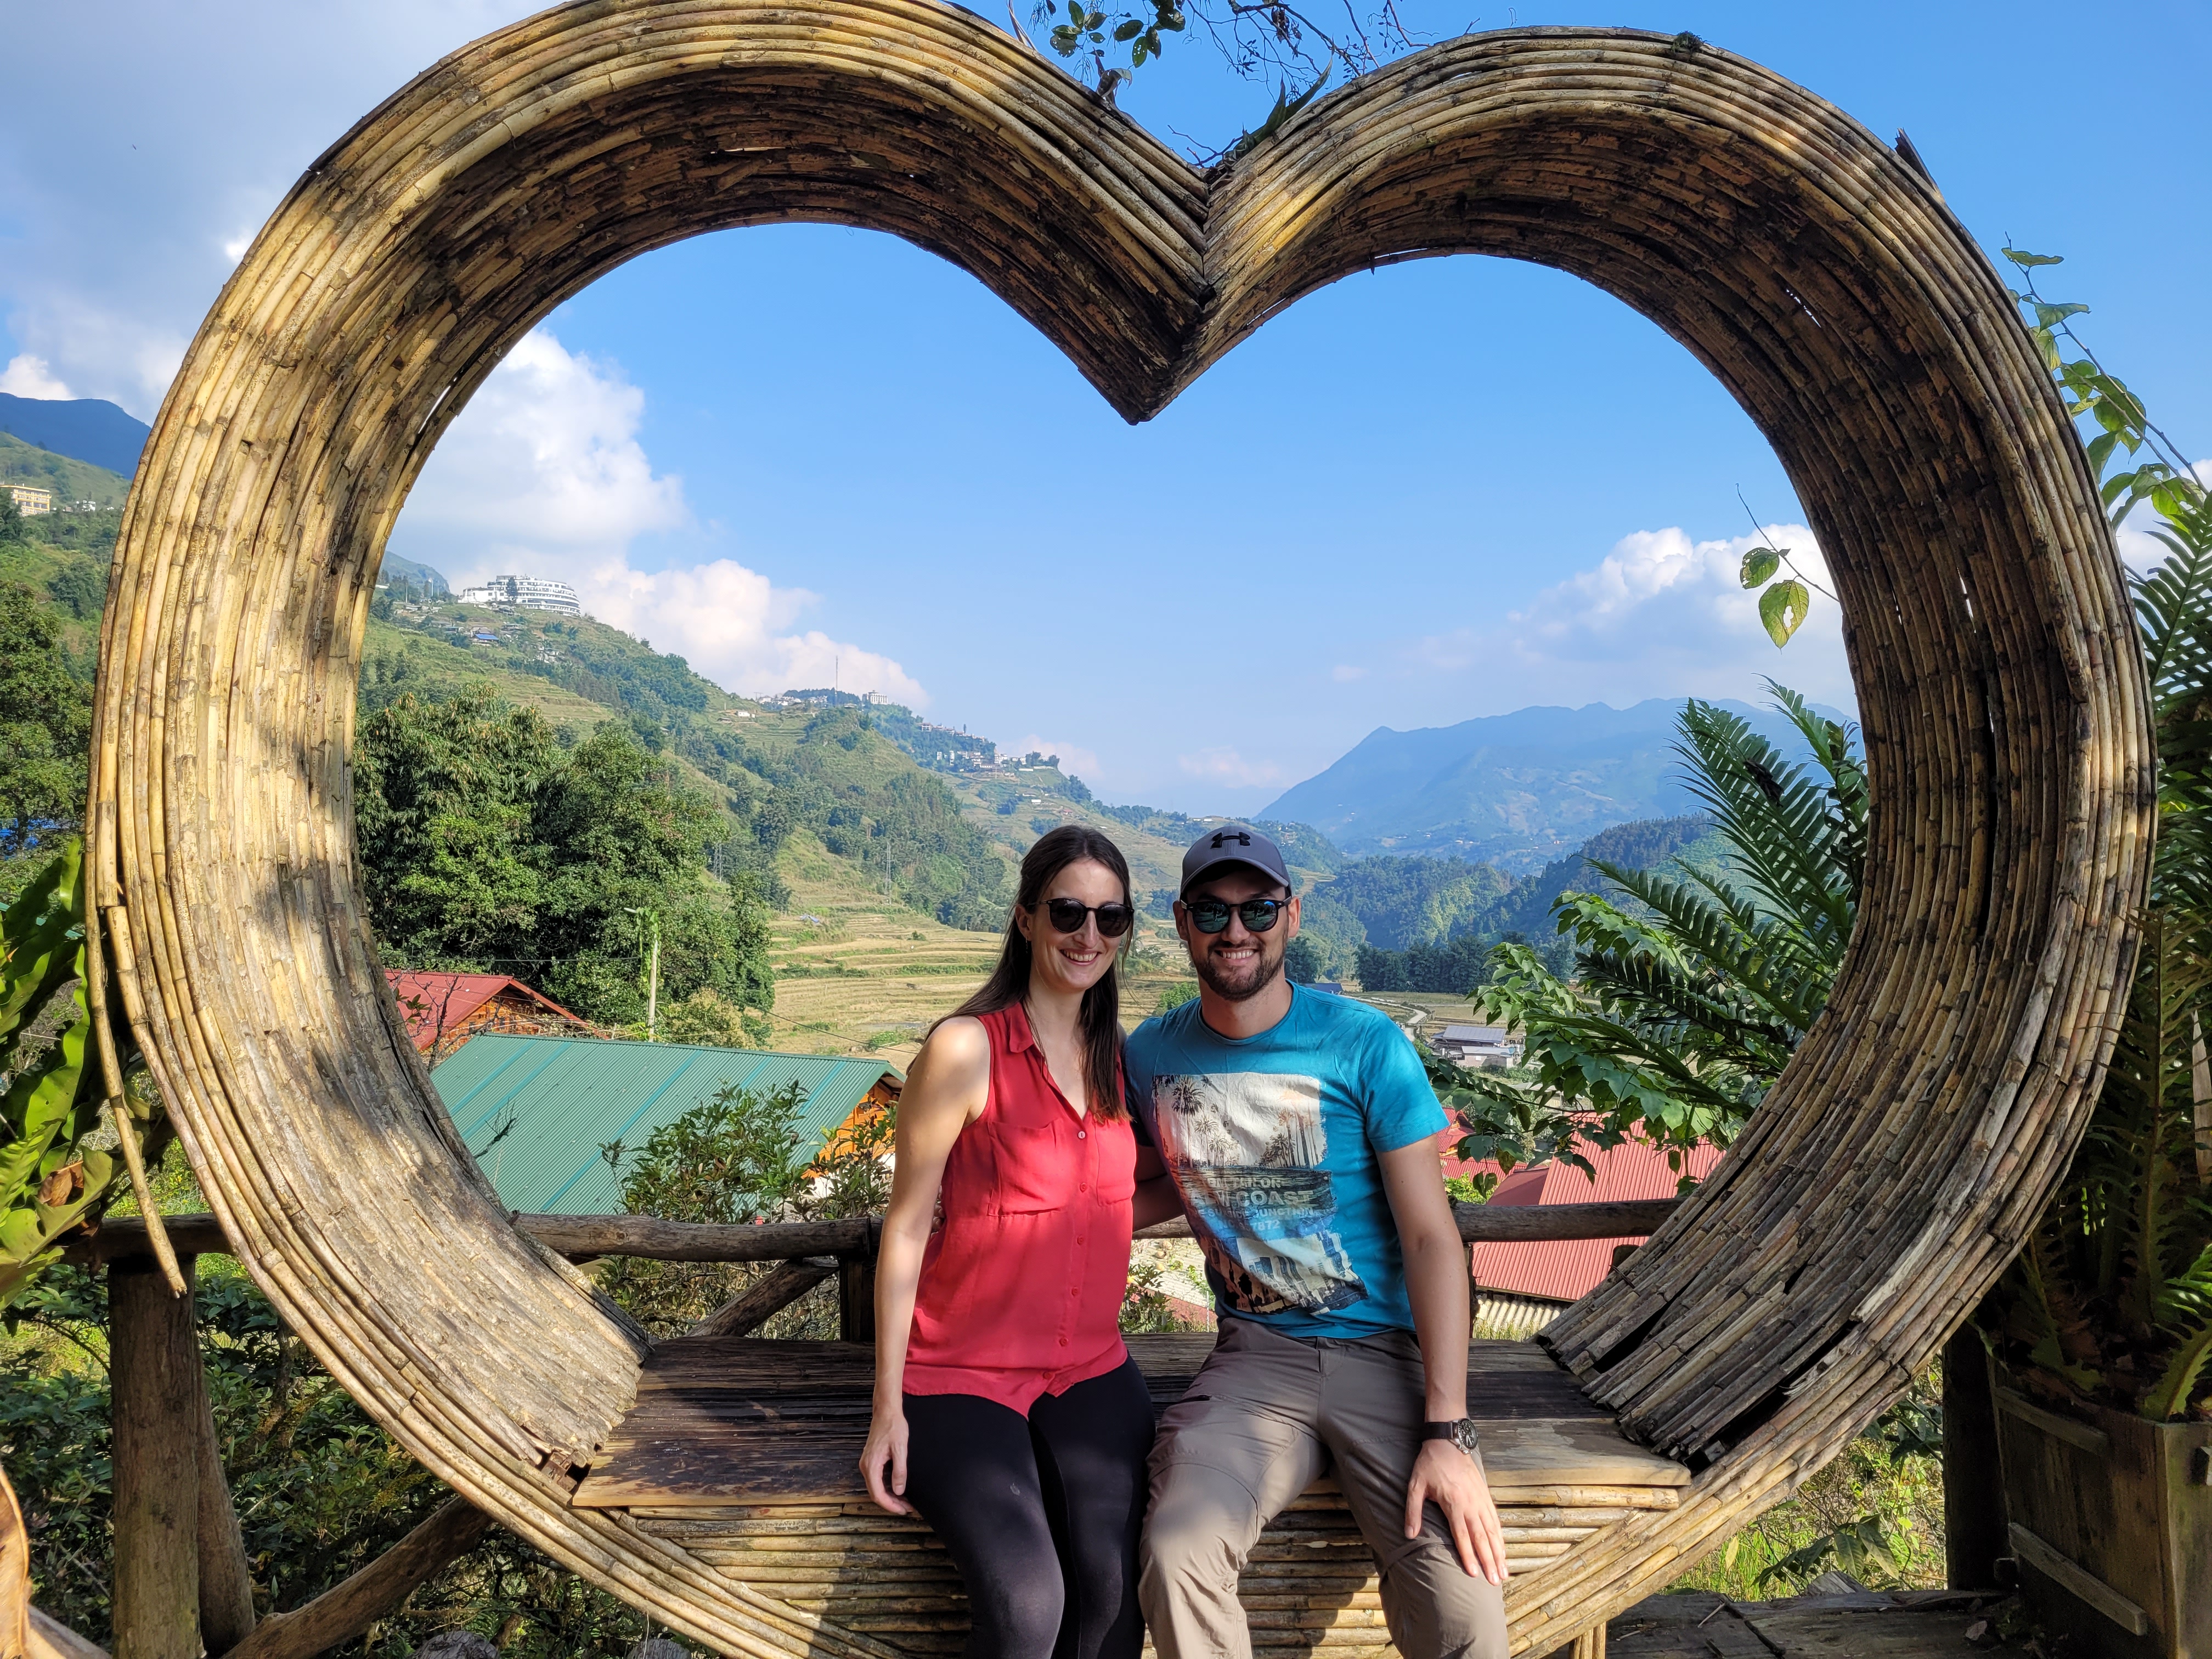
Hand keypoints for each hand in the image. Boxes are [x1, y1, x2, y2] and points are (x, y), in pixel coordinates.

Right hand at [861, 1403, 911, 1514]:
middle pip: (875, 1493)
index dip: (890, 1505)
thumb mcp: (900, 1449)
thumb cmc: (893, 1427)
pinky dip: (886, 1488)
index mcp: (871, 1465)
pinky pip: (876, 1480)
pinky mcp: (871, 1460)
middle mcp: (866, 1466)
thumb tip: (899, 1490)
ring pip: (876, 1487)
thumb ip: (899, 1471)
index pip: (878, 1494)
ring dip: (889, 1496)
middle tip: (907, 1508)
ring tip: (904, 1501)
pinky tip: (897, 1489)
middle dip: (891, 1503)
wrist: (886, 1411)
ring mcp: (867, 1463)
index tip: (903, 1510)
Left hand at [1404, 1438, 1505, 1585]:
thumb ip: (1413, 1511)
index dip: (1468, 1555)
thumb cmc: (1429, 1464)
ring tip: (1503, 1572)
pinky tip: (1503, 1549)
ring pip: (1492, 1531)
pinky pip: (1495, 1520)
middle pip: (1481, 1537)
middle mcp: (1471, 1504)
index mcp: (1454, 1503)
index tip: (1474, 1574)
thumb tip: (1409, 1535)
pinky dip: (1500, 1536)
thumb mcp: (1415, 1485)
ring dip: (1499, 1552)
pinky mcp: (1485, 1495)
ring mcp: (1481, 1500)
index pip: (1462, 1535)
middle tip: (1495, 1581)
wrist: (1448, 1440)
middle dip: (1489, 1561)